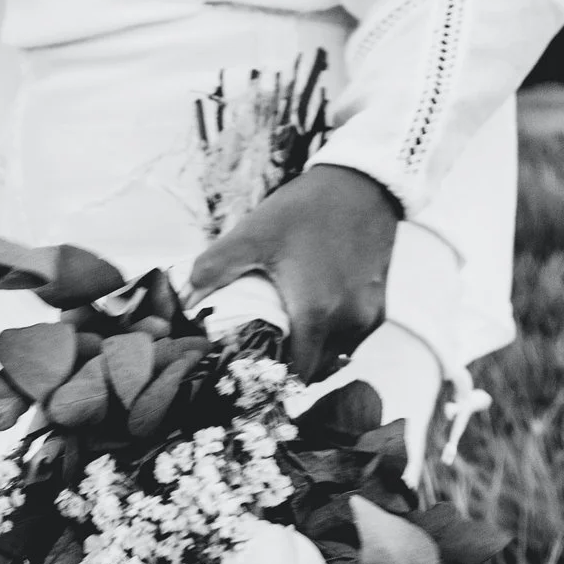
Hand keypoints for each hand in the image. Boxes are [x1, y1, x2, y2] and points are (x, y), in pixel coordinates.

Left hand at [187, 164, 400, 379]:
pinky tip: (312, 318)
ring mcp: (368, 317)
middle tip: (261, 356)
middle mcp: (349, 323)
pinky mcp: (380, 306)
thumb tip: (183, 299)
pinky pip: (353, 339)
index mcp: (316, 313)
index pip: (296, 376)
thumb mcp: (253, 234)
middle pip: (316, 370)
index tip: (251, 374)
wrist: (361, 182)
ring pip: (336, 357)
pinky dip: (332, 338)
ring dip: (312, 354)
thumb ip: (215, 268)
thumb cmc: (306, 209)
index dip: (272, 381)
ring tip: (286, 338)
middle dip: (289, 368)